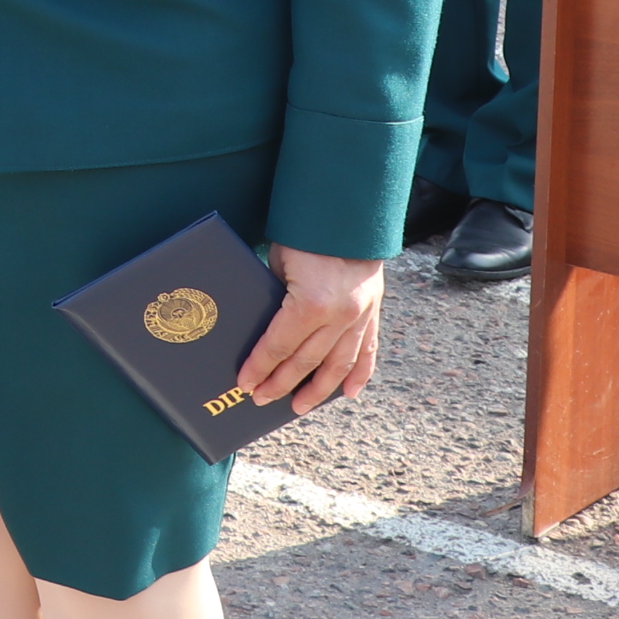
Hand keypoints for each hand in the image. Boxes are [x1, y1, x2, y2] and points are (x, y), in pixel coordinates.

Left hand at [238, 246, 386, 415]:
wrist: (347, 211)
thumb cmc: (305, 234)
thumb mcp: (281, 265)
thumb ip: (277, 300)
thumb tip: (262, 331)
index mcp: (311, 304)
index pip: (279, 346)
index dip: (260, 368)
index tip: (245, 383)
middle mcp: (339, 316)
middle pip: (305, 361)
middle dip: (280, 383)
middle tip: (261, 399)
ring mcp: (360, 316)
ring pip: (337, 365)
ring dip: (317, 390)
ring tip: (299, 407)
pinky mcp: (373, 311)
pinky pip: (367, 350)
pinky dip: (359, 374)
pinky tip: (350, 393)